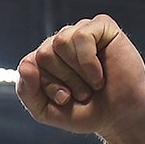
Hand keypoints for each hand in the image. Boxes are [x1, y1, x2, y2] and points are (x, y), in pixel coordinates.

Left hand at [15, 14, 144, 143]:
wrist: (119, 116)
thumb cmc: (85, 111)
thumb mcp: (46, 111)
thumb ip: (27, 92)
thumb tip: (25, 64)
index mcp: (43, 60)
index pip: (28, 65)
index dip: (46, 87)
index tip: (64, 99)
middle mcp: (59, 42)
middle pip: (44, 53)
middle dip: (64, 80)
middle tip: (82, 91)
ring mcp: (80, 32)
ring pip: (61, 42)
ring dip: (78, 73)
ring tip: (92, 83)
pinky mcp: (101, 27)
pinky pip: (82, 37)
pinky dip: (89, 62)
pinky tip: (99, 74)